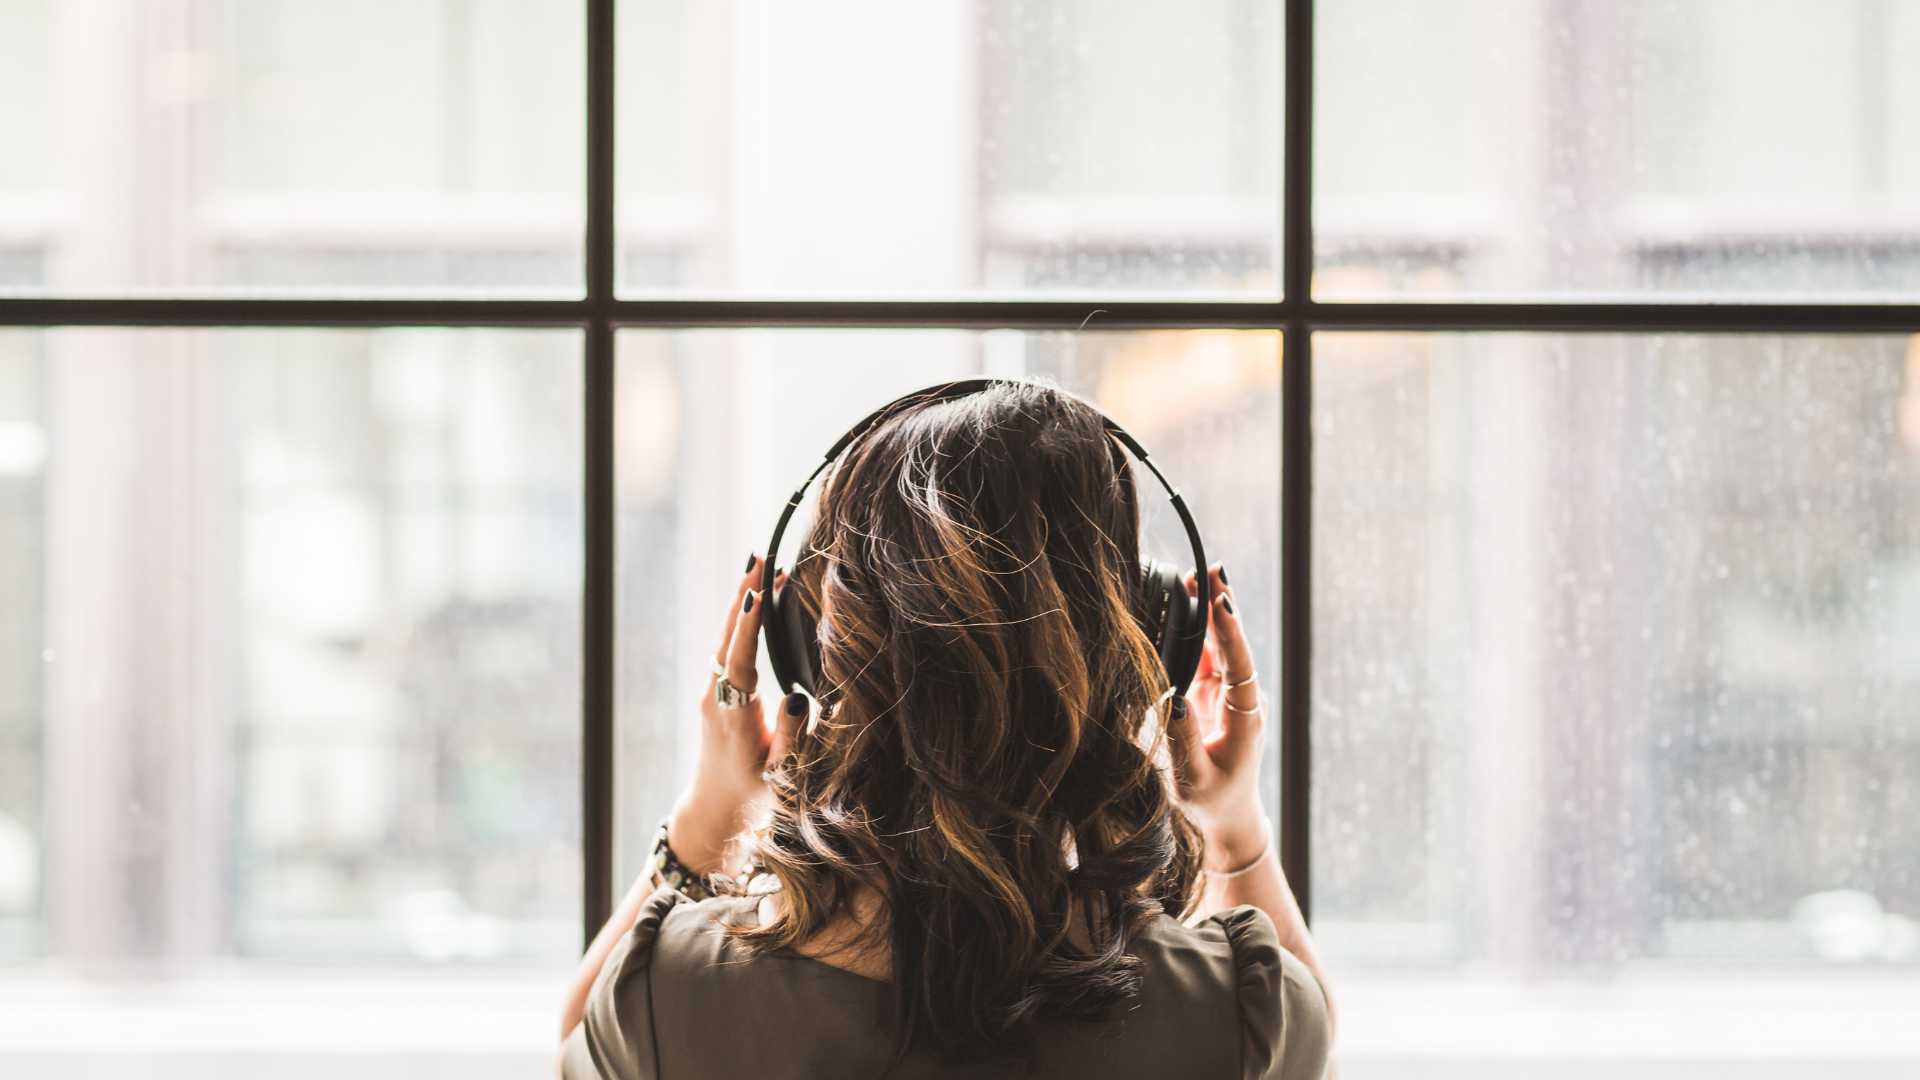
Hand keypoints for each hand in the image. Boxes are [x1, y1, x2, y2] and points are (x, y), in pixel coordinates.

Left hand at [668, 554, 806, 874]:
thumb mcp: (780, 774)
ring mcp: (712, 693)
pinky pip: (727, 647)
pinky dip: (740, 620)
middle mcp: (716, 697)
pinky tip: (753, 601)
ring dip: (741, 601)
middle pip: (727, 636)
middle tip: (759, 555)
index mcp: (733, 714)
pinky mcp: (715, 692)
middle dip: (743, 594)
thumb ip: (791, 737)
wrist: (714, 808)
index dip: (748, 625)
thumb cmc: (753, 794)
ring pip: (725, 637)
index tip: (758, 590)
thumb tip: (796, 697)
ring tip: (758, 565)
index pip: (740, 659)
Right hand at [1167, 563, 1269, 871]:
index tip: (1222, 601)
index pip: (1239, 663)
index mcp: (1245, 715)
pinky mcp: (1213, 694)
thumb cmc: (1212, 801)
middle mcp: (1242, 697)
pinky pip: (1206, 655)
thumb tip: (1171, 699)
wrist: (1228, 817)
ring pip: (1220, 645)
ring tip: (1198, 576)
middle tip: (1212, 569)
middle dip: (1221, 606)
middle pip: (1232, 644)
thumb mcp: (1194, 778)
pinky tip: (1187, 604)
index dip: (1230, 631)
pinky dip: (1197, 630)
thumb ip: (1183, 740)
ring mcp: (1229, 693)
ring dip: (1210, 612)